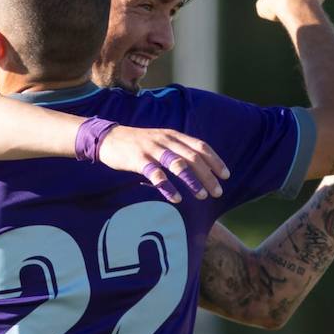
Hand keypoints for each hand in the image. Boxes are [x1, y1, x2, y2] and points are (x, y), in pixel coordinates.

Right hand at [97, 125, 230, 202]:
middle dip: (208, 175)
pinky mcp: (138, 160)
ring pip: (178, 164)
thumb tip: (199, 165)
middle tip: (218, 192)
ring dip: (192, 181)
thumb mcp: (160, 140)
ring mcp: (152, 150)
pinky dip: (167, 187)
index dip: (215, 161)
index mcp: (173, 135)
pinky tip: (176, 198)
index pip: (200, 146)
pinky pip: (156, 174)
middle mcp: (166, 140)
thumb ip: (177, 149)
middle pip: (193, 157)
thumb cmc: (137, 143)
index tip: (226, 175)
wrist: (107, 138)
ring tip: (203, 196)